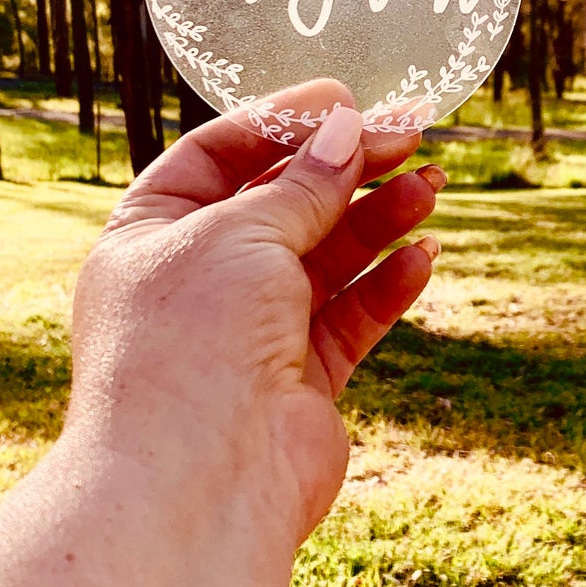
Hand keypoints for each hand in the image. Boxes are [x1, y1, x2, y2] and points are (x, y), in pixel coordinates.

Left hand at [65, 79, 441, 543]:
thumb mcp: (242, 234)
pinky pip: (351, 316)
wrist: (197, 487)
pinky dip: (387, 282)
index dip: (281, 121)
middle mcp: (199, 281)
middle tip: (411, 132)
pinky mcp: (300, 381)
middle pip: (283, 202)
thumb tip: (346, 129)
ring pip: (326, 257)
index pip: (218, 154)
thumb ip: (302, 183)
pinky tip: (423, 252)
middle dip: (346, 166)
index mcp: (152, 235)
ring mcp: (250, 333)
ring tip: (433, 181)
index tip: (345, 99)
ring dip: (378, 216)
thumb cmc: (191, 345)